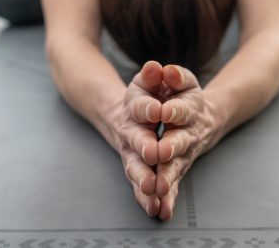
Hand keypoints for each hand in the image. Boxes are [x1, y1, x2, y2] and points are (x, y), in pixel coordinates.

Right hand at [108, 61, 164, 216]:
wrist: (120, 113)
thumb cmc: (144, 94)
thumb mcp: (149, 80)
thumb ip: (153, 74)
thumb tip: (156, 67)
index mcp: (134, 106)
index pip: (140, 105)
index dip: (148, 107)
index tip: (158, 110)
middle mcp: (130, 131)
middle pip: (135, 139)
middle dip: (145, 147)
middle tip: (154, 153)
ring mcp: (131, 152)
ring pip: (136, 167)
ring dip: (143, 179)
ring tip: (153, 191)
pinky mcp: (137, 169)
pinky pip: (142, 185)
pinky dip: (148, 198)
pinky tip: (157, 210)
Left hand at [154, 63, 220, 220]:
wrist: (209, 116)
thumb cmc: (185, 94)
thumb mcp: (180, 79)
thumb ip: (172, 74)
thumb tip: (161, 69)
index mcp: (188, 107)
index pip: (181, 108)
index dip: (172, 109)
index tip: (163, 111)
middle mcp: (189, 132)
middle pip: (180, 140)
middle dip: (170, 147)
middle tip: (159, 152)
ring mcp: (185, 152)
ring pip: (176, 166)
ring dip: (167, 177)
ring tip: (158, 187)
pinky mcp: (179, 167)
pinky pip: (173, 183)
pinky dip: (168, 197)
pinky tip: (162, 209)